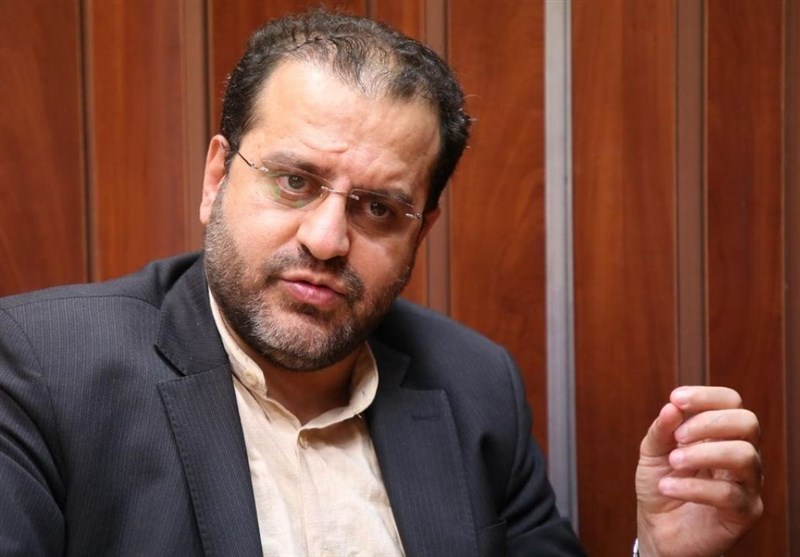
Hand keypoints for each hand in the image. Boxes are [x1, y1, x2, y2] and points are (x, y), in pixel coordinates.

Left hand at [635, 386, 762, 556]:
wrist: (658, 529)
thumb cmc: (661, 485)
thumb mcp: (652, 453)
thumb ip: (661, 430)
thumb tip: (672, 407)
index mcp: (721, 434)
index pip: (731, 402)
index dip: (706, 396)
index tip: (676, 400)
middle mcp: (741, 454)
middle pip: (747, 423)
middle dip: (708, 423)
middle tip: (676, 438)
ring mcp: (747, 484)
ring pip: (744, 456)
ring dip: (702, 454)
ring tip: (673, 463)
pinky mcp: (744, 513)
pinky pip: (729, 494)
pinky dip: (693, 487)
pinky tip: (669, 488)